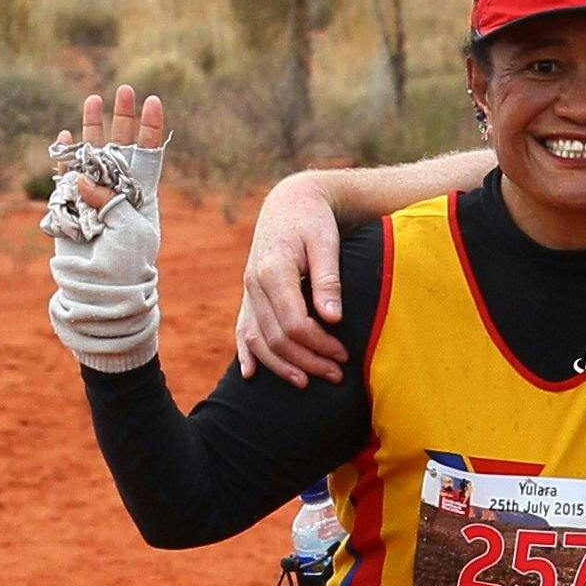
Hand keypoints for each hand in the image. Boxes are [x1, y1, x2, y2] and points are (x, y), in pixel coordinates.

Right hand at [42, 84, 167, 371]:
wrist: (101, 293)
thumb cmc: (126, 266)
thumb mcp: (128, 231)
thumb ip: (107, 200)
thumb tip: (81, 178)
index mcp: (143, 194)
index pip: (150, 153)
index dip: (151, 128)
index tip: (154, 100)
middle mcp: (119, 189)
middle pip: (122, 145)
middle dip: (123, 117)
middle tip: (126, 89)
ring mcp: (93, 196)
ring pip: (93, 154)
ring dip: (93, 127)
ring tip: (94, 98)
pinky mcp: (71, 205)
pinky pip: (67, 176)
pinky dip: (65, 156)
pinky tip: (63, 135)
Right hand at [236, 174, 355, 386]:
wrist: (290, 203)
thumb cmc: (314, 221)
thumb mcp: (326, 243)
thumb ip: (328, 280)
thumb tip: (332, 319)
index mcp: (274, 270)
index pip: (294, 322)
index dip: (319, 344)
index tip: (343, 354)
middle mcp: (254, 284)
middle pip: (276, 337)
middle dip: (307, 360)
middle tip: (336, 375)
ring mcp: (248, 291)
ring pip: (257, 339)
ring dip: (282, 365)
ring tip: (306, 382)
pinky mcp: (249, 295)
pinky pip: (242, 329)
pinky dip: (246, 353)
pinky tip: (251, 375)